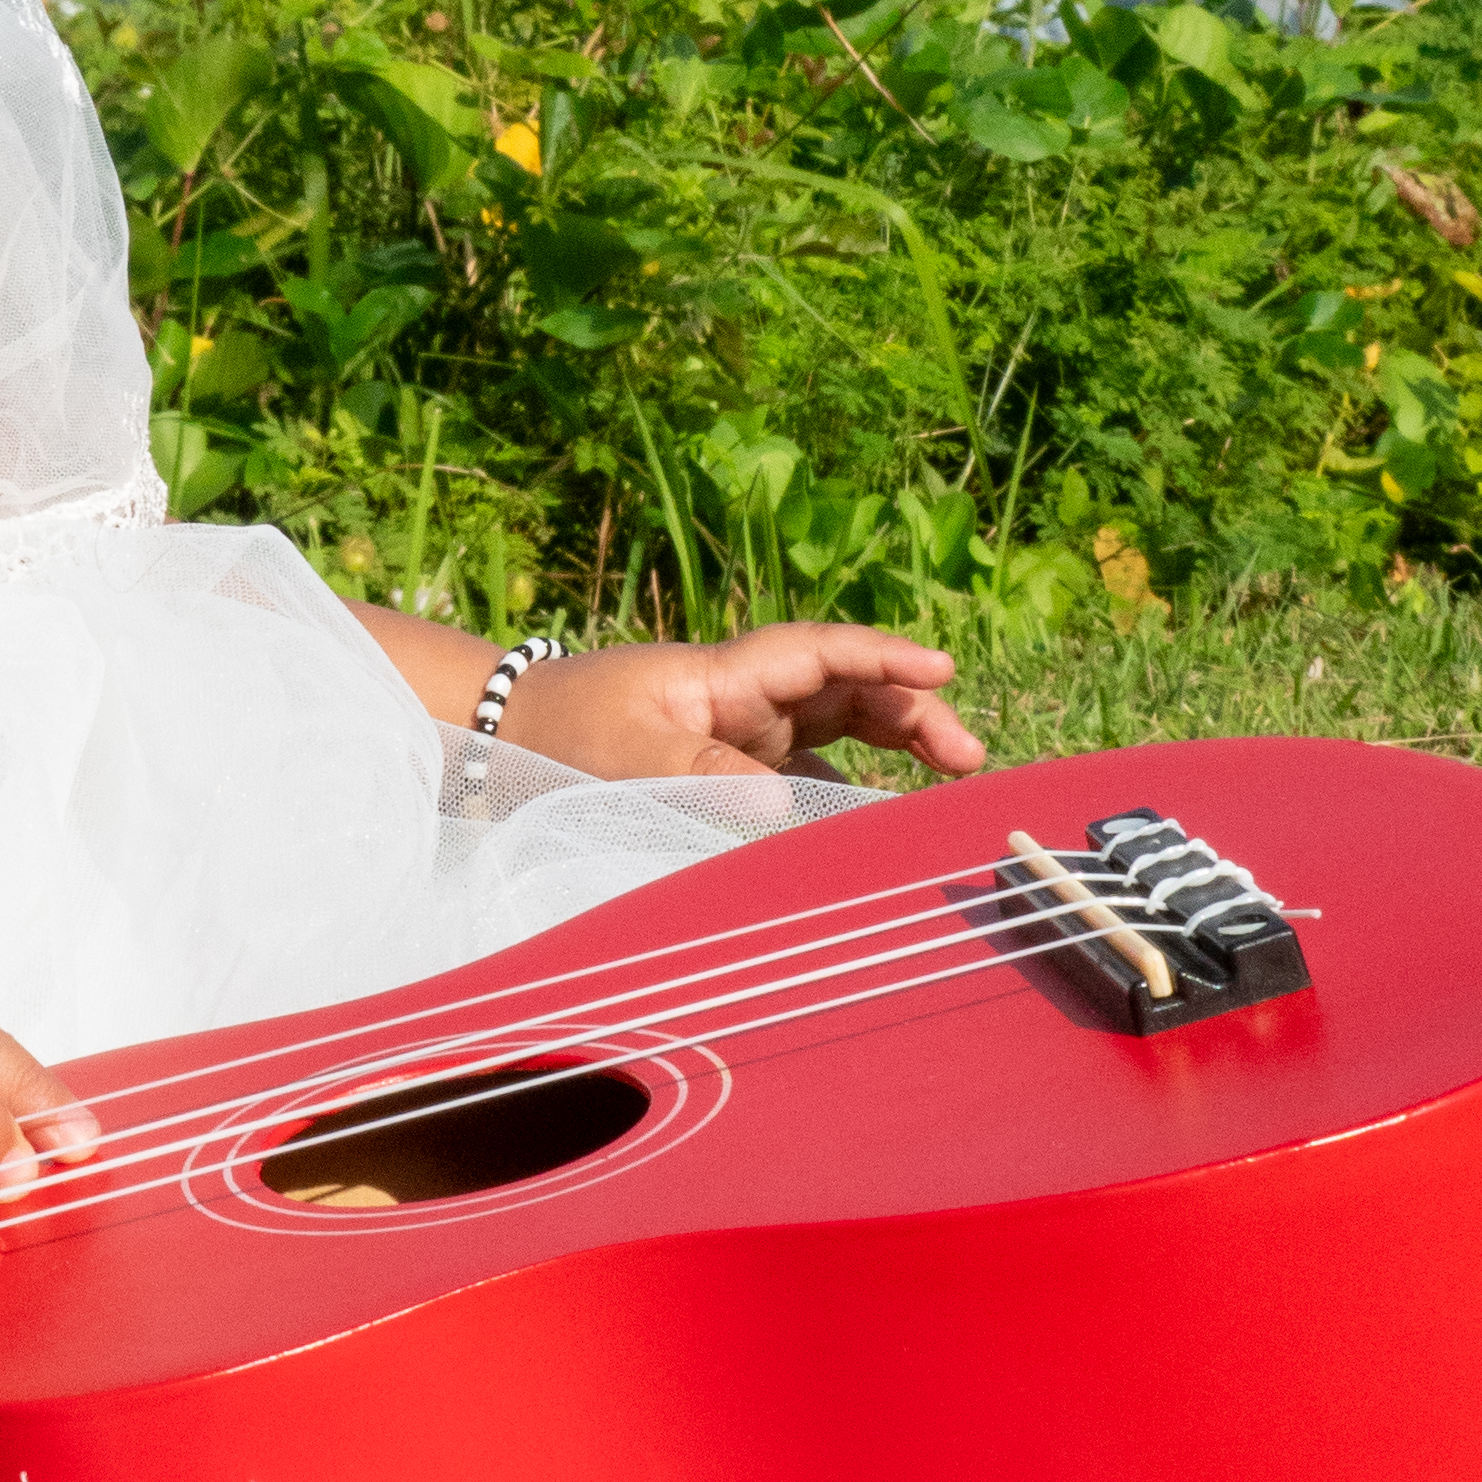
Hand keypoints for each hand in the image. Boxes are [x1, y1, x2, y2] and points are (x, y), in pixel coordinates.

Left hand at [496, 625, 983, 783]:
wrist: (511, 732)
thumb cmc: (563, 732)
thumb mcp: (623, 756)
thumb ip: (700, 777)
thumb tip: (785, 805)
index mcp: (724, 676)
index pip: (819, 654)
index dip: (883, 658)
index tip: (942, 670)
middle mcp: (745, 699)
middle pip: (848, 692)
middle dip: (912, 714)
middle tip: (969, 758)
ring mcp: (744, 733)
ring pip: (838, 731)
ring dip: (894, 750)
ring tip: (952, 781)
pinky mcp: (732, 769)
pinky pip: (806, 776)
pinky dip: (845, 795)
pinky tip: (875, 827)